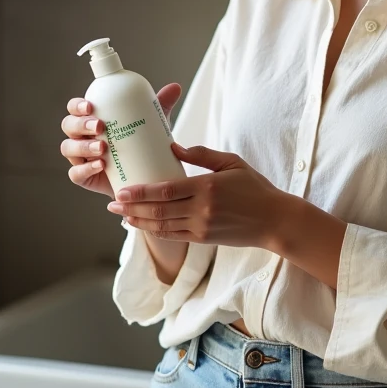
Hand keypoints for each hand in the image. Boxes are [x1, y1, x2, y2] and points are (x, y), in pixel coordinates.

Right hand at [61, 83, 182, 199]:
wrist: (144, 177)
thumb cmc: (140, 145)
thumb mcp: (150, 124)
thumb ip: (159, 106)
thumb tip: (174, 88)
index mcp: (91, 119)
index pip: (76, 108)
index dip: (78, 105)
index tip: (91, 106)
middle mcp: (81, 136)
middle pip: (69, 125)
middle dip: (81, 124)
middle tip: (100, 126)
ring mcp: (80, 157)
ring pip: (69, 148)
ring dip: (83, 146)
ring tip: (103, 148)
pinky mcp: (84, 177)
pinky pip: (76, 173)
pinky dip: (85, 169)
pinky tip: (100, 165)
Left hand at [106, 143, 286, 248]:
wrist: (274, 221)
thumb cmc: (255, 188)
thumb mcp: (232, 163)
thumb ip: (203, 155)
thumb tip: (174, 148)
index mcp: (207, 187)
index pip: (166, 191)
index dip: (141, 192)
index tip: (123, 190)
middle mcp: (201, 210)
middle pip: (158, 210)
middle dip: (132, 207)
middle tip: (113, 203)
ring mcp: (201, 227)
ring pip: (162, 226)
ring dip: (138, 221)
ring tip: (121, 215)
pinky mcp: (203, 239)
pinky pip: (173, 236)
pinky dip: (154, 231)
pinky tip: (142, 225)